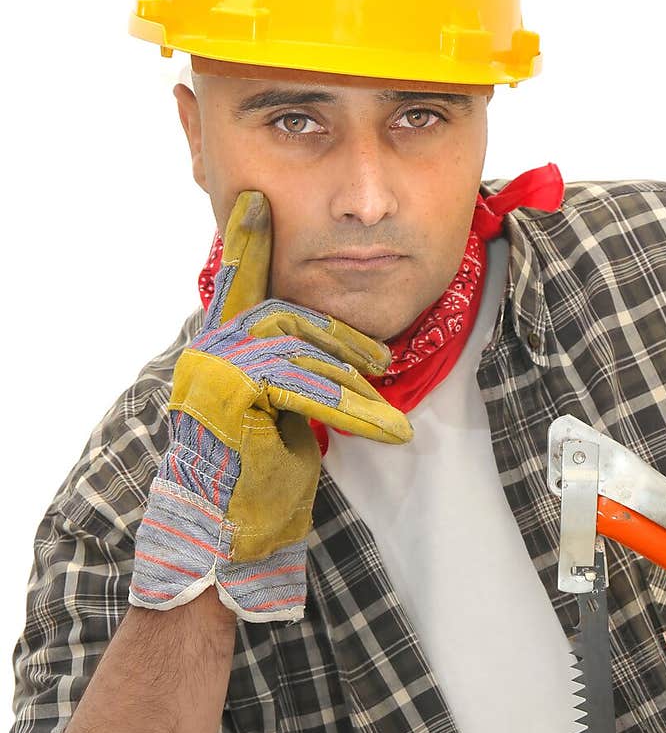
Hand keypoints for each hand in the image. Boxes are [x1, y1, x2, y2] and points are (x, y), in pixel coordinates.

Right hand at [130, 190, 411, 621]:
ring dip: (354, 383)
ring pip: (300, 352)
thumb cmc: (256, 475)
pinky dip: (353, 410)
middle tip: (383, 360)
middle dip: (342, 338)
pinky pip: (303, 388)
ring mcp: (214, 373)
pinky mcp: (232, 399)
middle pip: (287, 316)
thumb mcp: (280, 412)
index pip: (237, 284)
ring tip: (389, 412)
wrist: (228, 532)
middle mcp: (209, 352)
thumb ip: (291, 371)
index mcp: (219, 349)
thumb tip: (343, 354)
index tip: (258, 199)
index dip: (248, 241)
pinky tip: (387, 430)